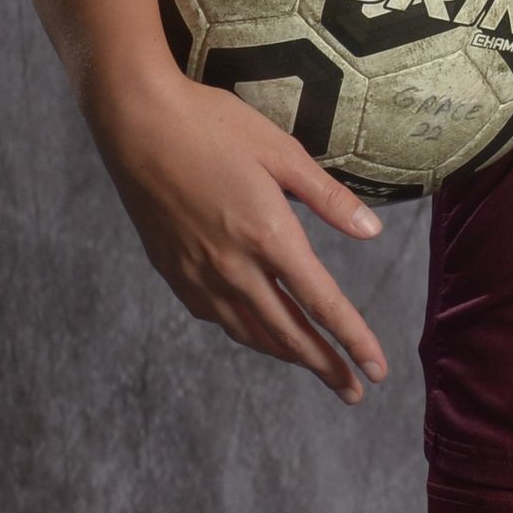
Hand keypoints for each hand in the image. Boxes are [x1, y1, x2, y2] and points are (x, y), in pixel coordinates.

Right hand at [87, 61, 390, 400]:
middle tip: (354, 390)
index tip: (377, 369)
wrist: (136, 122)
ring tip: (314, 367)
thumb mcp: (281, 151)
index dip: (353, 340)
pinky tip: (255, 330)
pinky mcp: (173, 270)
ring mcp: (198, 273)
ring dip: (287, 355)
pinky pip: (216, 317)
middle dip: (325, 366)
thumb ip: (327, 197)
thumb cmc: (212, 125)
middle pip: (287, 333)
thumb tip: (372, 231)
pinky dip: (245, 332)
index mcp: (268, 237)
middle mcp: (233, 267)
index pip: (322, 304)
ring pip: (250, 332)